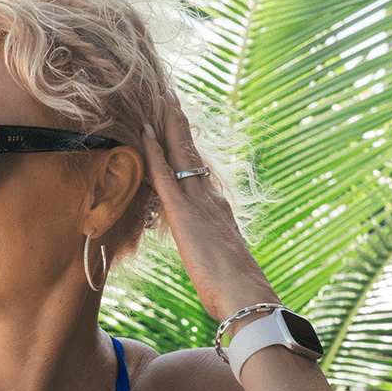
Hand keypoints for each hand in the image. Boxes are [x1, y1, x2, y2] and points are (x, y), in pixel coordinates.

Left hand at [141, 90, 277, 322]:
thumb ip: (210, 251)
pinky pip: (166, 174)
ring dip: (168, 124)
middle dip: (179, 123)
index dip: (187, 147)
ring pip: (181, 153)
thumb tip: (206, 254)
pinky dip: (154, 150)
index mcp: (218, 210)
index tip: (179, 126)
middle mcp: (211, 198)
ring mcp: (199, 202)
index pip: (198, 170)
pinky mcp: (185, 212)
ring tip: (161, 96)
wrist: (246, 296)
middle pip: (192, 152)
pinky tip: (145, 130)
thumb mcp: (219, 263)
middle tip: (170, 94)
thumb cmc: (235, 290)